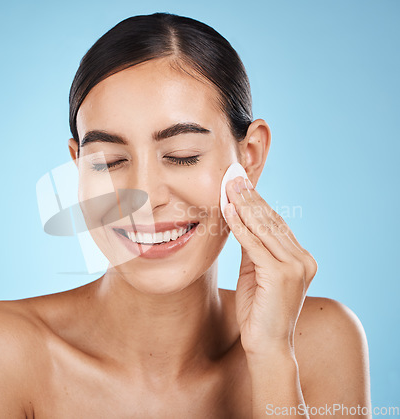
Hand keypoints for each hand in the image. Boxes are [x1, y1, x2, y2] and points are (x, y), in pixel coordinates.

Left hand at [224, 176, 317, 358]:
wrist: (266, 345)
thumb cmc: (258, 310)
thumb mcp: (255, 272)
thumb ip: (252, 248)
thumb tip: (239, 221)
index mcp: (300, 258)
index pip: (276, 223)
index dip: (257, 203)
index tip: (241, 184)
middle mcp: (303, 259)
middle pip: (271, 221)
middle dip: (250, 197)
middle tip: (233, 176)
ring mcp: (296, 266)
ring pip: (264, 229)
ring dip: (244, 205)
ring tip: (229, 186)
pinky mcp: (281, 274)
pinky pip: (255, 245)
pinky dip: (240, 227)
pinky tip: (229, 211)